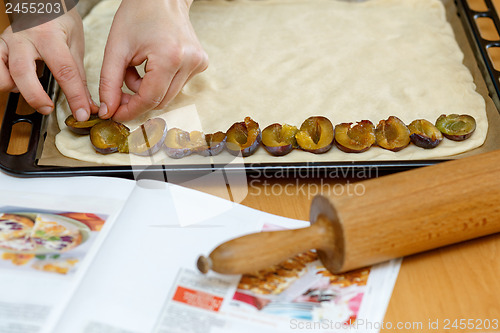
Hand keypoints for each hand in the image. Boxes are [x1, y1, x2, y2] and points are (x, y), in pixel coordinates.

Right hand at [0, 9, 97, 120]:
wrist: (42, 1)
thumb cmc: (59, 19)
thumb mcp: (75, 44)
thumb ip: (79, 77)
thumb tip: (88, 105)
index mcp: (49, 35)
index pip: (65, 71)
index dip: (75, 96)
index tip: (82, 113)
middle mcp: (24, 38)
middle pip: (23, 74)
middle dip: (36, 97)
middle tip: (48, 108)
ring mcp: (7, 42)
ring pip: (1, 75)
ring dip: (16, 90)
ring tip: (31, 90)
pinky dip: (6, 82)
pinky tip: (19, 82)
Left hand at [98, 0, 207, 121]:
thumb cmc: (138, 15)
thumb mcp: (116, 48)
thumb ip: (109, 83)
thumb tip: (107, 111)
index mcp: (169, 58)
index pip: (149, 98)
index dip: (130, 110)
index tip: (114, 114)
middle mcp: (189, 63)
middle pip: (160, 100)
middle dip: (137, 98)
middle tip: (120, 86)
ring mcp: (198, 64)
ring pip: (168, 95)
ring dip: (148, 89)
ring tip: (135, 68)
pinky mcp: (200, 64)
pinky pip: (176, 85)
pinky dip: (159, 81)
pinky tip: (151, 64)